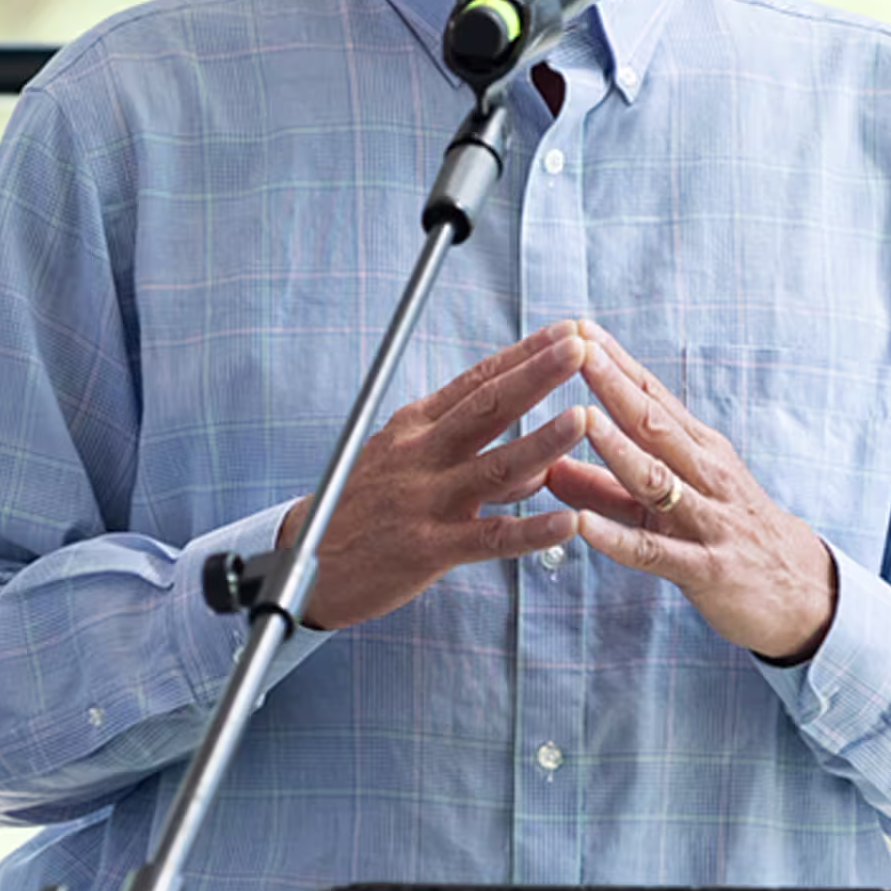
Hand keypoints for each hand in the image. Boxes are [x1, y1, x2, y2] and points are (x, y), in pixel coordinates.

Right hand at [280, 322, 586, 630]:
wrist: (307, 559)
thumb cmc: (363, 507)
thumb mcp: (405, 462)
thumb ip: (471, 456)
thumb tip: (536, 462)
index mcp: (415, 426)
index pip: (478, 380)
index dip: (525, 354)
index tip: (567, 331)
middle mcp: (421, 454)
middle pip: (487, 408)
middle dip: (537, 375)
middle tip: (580, 349)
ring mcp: (425, 500)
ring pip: (495, 466)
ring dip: (543, 442)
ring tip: (583, 419)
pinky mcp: (428, 548)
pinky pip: (489, 539)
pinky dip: (531, 531)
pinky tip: (569, 524)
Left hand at [543, 322, 837, 663]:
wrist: (799, 591)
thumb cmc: (726, 534)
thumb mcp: (669, 503)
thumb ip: (605, 486)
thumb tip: (546, 463)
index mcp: (698, 450)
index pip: (653, 396)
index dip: (617, 362)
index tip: (580, 327)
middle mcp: (705, 475)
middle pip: (654, 423)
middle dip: (614, 384)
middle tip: (578, 346)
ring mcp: (707, 520)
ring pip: (656, 480)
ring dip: (618, 449)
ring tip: (583, 419)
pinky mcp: (704, 568)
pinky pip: (653, 551)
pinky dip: (615, 538)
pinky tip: (581, 526)